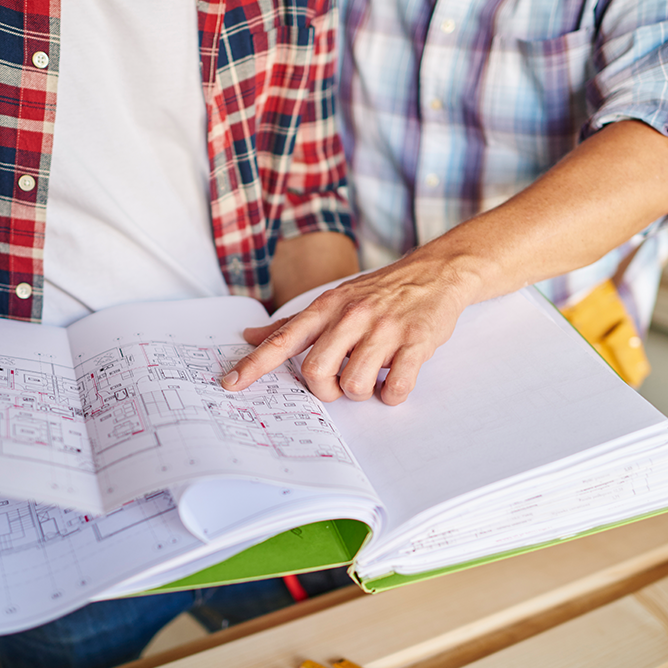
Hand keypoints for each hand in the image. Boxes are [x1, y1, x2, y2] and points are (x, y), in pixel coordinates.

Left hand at [221, 244, 477, 404]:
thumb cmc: (380, 292)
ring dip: (362, 392)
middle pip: (317, 371)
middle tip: (339, 384)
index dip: (254, 365)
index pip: (283, 339)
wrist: (436, 272)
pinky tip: (394, 381)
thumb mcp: (334, 299)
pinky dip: (392, 395)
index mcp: (328, 307)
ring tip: (373, 375)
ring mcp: (385, 329)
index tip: (230, 384)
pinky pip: (396, 387)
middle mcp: (352, 316)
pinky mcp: (416, 342)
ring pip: (355, 384)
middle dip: (325, 390)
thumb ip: (293, 324)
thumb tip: (248, 335)